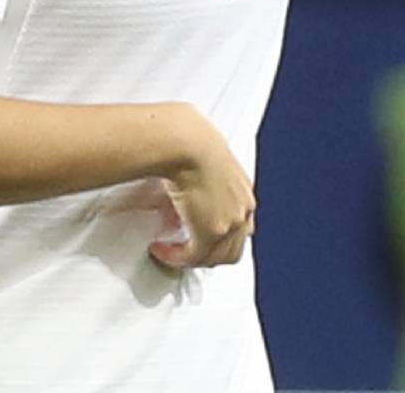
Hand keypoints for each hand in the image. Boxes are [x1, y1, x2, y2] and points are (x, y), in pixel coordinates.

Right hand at [151, 106, 255, 268]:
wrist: (190, 145)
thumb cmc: (192, 148)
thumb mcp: (201, 174)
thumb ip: (197, 196)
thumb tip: (177, 212)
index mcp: (244, 193)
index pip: (240, 229)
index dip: (218, 241)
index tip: (197, 240)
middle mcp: (244, 209)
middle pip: (232, 250)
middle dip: (206, 256)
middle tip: (183, 253)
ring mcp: (232, 222)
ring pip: (215, 258)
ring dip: (190, 259)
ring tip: (170, 253)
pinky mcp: (213, 231)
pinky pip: (194, 257)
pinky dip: (176, 257)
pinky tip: (161, 249)